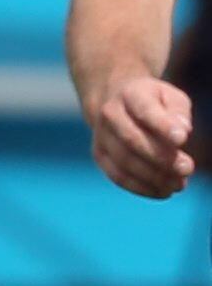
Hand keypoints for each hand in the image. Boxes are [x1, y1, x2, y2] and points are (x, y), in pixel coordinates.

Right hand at [87, 74, 197, 197]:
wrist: (114, 101)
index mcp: (130, 94)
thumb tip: (181, 131)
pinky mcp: (100, 155)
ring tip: (179, 185)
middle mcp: (109, 114)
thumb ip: (178, 112)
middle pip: (132, 139)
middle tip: (187, 169)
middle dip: (161, 157)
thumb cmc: (153, 102)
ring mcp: (101, 135)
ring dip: (153, 177)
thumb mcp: (170, 97)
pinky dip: (141, 188)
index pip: (145, 110)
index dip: (162, 126)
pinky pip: (117, 176)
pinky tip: (163, 192)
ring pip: (124, 161)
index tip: (182, 140)